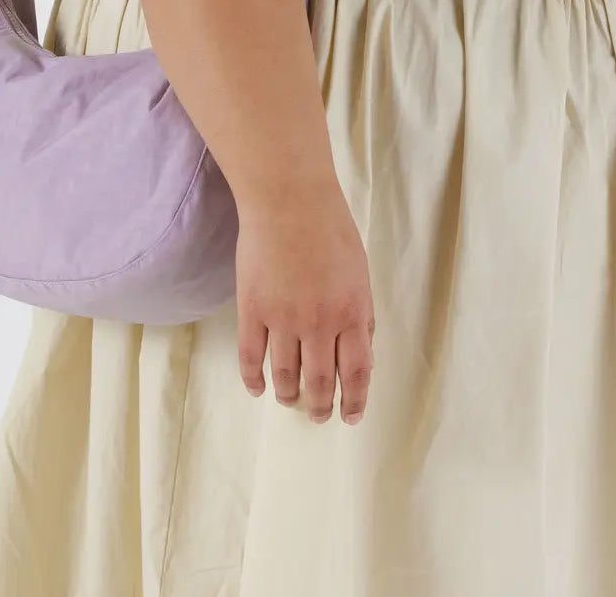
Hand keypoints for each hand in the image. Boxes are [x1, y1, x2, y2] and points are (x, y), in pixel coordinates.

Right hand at [235, 178, 374, 424]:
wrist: (289, 200)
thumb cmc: (330, 227)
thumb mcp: (360, 270)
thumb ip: (362, 310)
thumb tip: (364, 345)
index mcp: (352, 313)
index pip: (358, 371)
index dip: (355, 400)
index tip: (351, 415)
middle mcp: (319, 324)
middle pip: (321, 381)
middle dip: (321, 406)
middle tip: (318, 416)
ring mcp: (282, 319)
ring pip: (285, 375)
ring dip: (289, 395)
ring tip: (290, 401)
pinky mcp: (252, 310)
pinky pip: (251, 356)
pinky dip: (254, 379)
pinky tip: (258, 388)